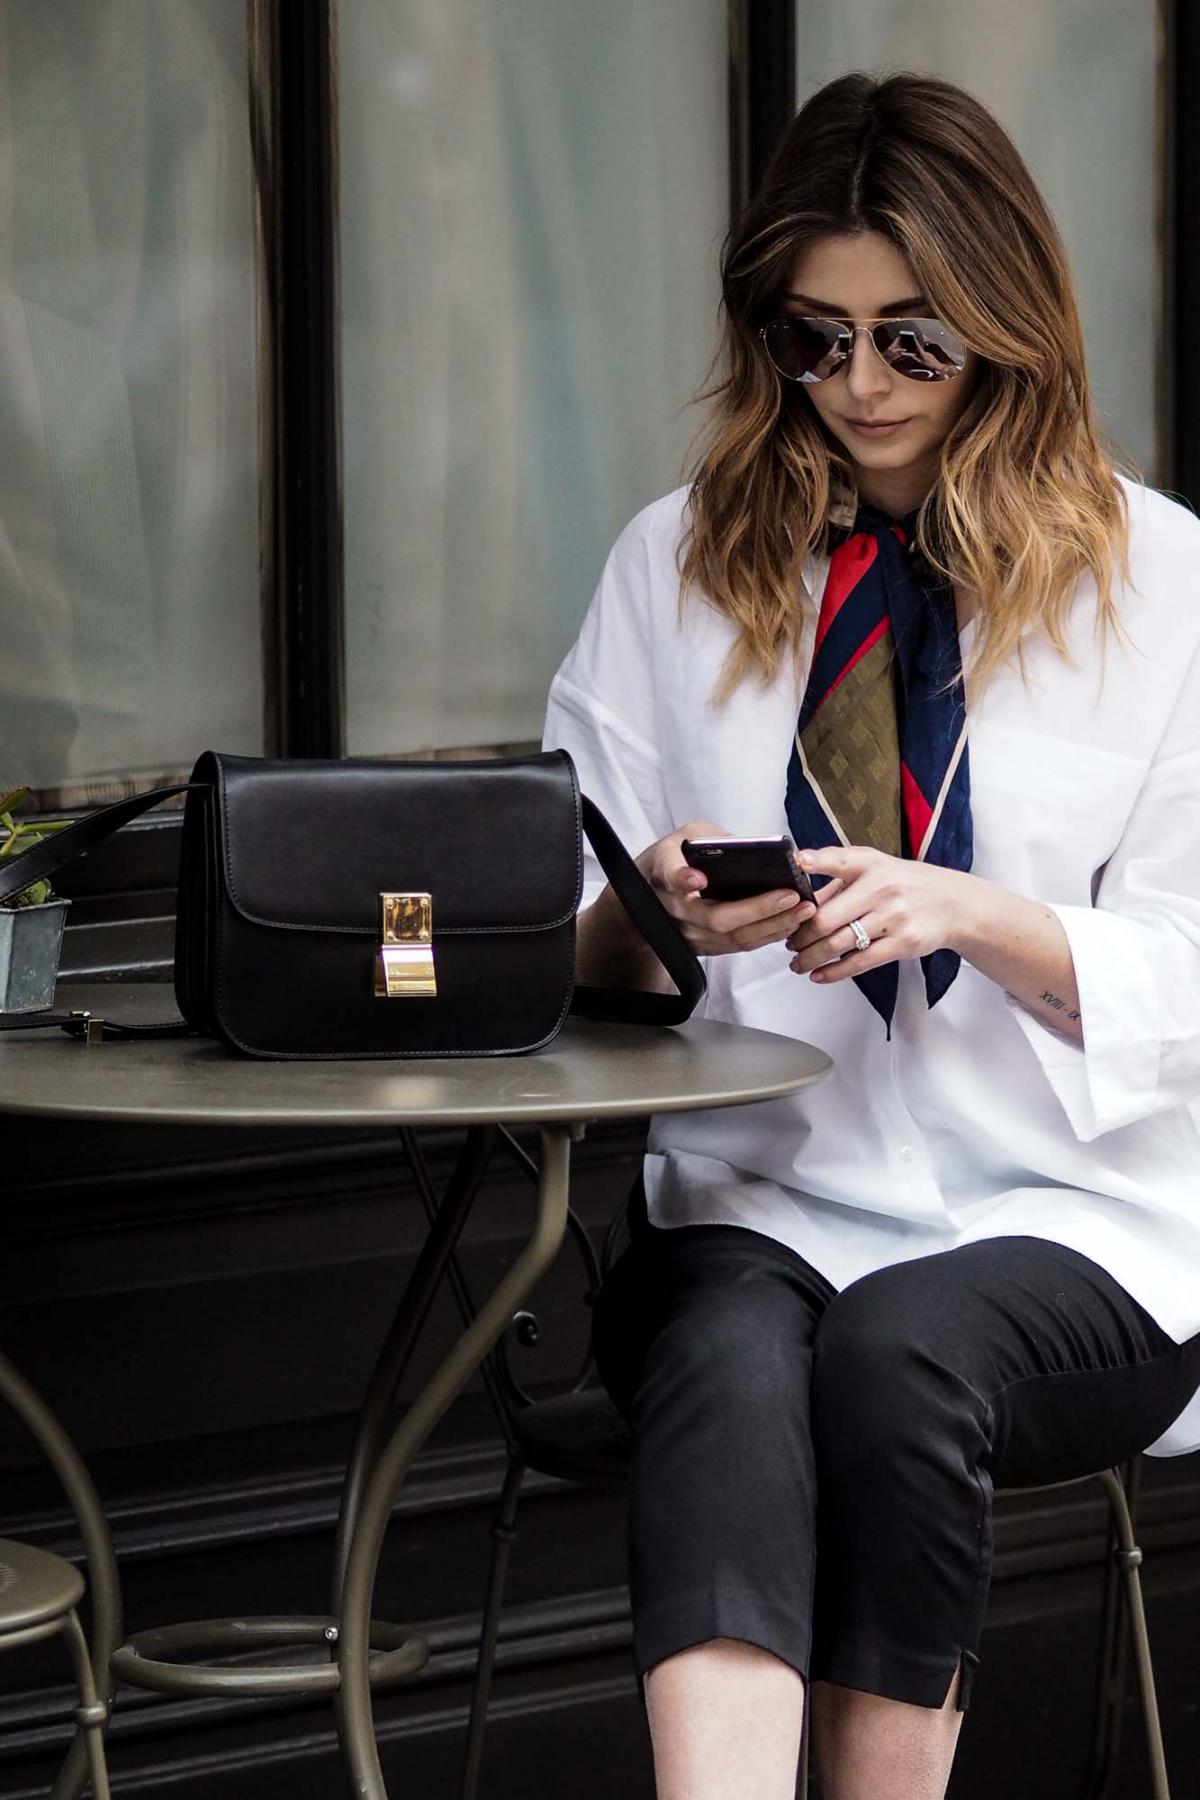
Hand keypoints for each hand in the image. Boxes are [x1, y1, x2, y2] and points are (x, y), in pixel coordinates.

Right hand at [622, 821, 816, 956]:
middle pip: (717, 918)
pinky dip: (767, 935)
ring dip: (772, 926)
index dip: (683, 879)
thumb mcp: (686, 836)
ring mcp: (690, 934)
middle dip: (759, 909)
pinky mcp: (704, 947)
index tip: (697, 880)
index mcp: (665, 873)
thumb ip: (713, 839)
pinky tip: (790, 923)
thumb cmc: (674, 859)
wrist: (648, 897)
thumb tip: (754, 849)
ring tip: (803, 911)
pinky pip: (739, 946)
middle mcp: (676, 909)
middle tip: (793, 897)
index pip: (670, 876)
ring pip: (733, 938)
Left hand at [784, 844, 970, 981]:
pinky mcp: (902, 943)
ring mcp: (893, 917)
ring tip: (798, 963)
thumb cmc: (906, 884)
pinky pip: (860, 962)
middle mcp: (882, 889)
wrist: (953, 904)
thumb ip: (838, 881)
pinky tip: (818, 975)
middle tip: (788, 943)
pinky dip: (834, 972)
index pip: (840, 861)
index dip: (816, 862)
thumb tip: (801, 898)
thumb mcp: (876, 869)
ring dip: (810, 957)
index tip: (797, 863)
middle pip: (827, 918)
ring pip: (839, 943)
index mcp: (872, 865)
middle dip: (800, 935)